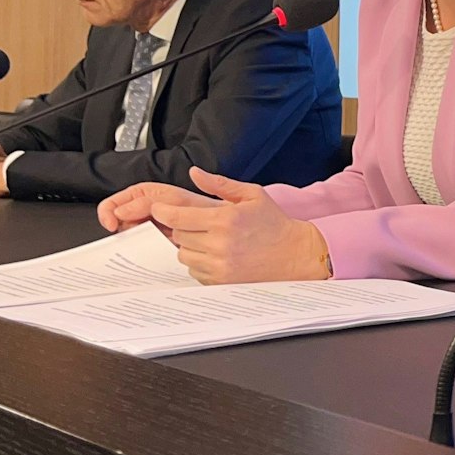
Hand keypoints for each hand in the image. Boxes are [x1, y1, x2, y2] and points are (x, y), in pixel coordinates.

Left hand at [117, 167, 328, 283]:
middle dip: (184, 228)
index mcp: (225, 220)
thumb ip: (220, 184)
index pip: (177, 217)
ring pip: (184, 255)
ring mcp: (219, 265)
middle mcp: (219, 244)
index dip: (163, 212)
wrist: (295, 254)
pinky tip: (219, 255)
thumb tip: (195, 173)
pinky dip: (200, 263)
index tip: (160, 210)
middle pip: (178, 235)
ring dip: (191, 246)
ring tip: (212, 240)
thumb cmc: (274, 224)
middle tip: (201, 224)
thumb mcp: (252, 195)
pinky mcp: (220, 281)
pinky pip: (194, 271)